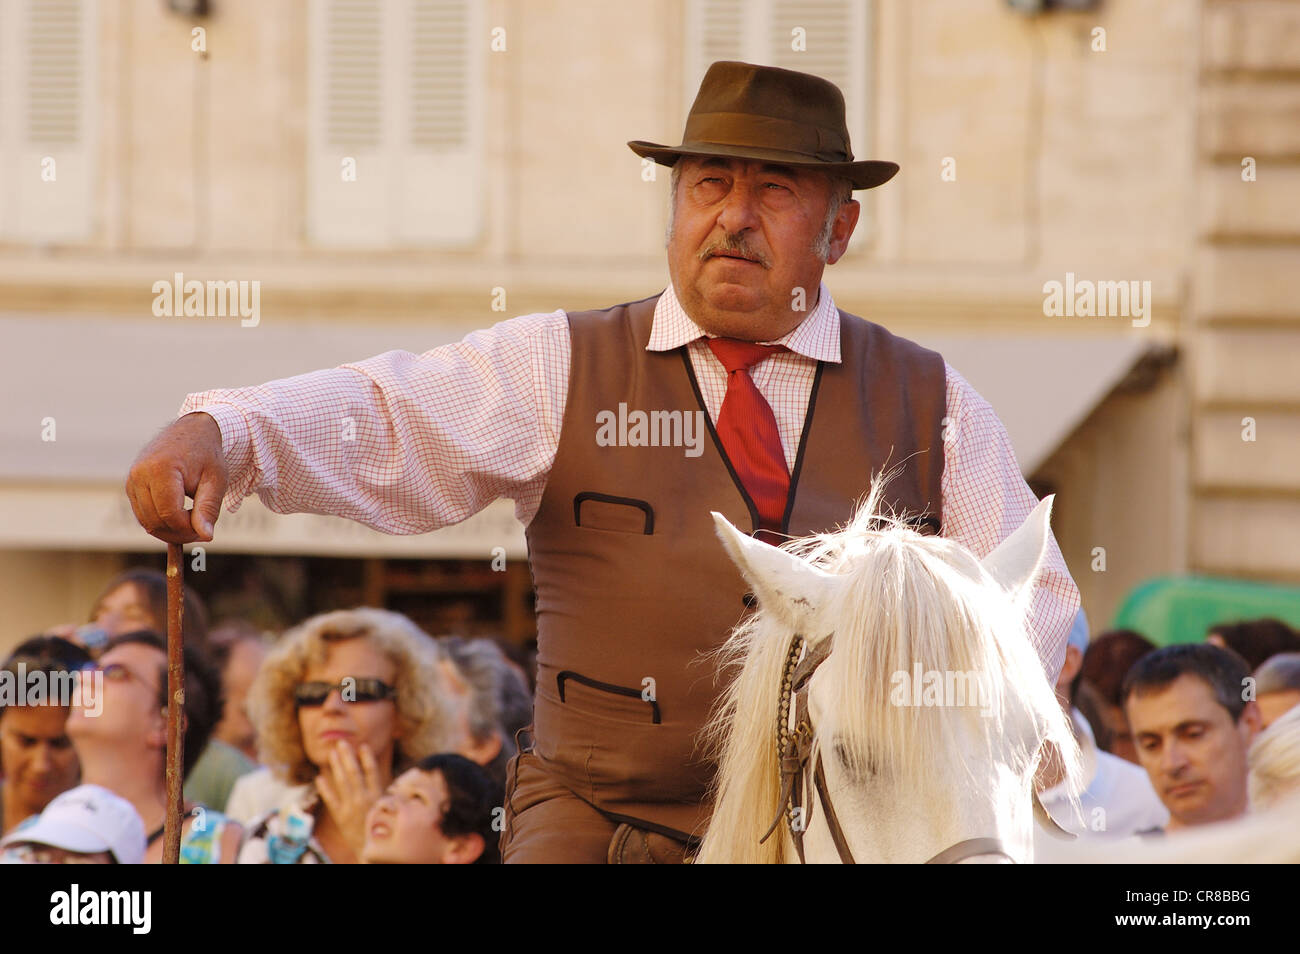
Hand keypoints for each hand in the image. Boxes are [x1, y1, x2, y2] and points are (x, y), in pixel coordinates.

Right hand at [125, 412, 227, 542]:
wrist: (191, 431)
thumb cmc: (206, 454)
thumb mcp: (216, 480)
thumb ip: (209, 508)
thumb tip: (206, 536)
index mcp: (161, 469)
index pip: (170, 514)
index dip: (188, 529)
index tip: (205, 531)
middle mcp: (139, 474)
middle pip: (155, 521)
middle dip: (179, 533)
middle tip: (201, 532)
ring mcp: (131, 480)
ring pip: (146, 522)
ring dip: (170, 531)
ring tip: (193, 524)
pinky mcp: (130, 486)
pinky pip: (143, 515)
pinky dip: (161, 524)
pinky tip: (180, 520)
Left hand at [314, 741, 383, 858]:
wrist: (372, 850)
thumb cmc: (383, 827)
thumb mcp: (389, 808)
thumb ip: (385, 792)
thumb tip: (388, 775)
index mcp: (377, 795)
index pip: (371, 771)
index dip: (367, 757)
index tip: (362, 744)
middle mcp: (363, 798)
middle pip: (354, 772)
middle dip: (347, 756)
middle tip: (341, 742)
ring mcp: (350, 807)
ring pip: (342, 782)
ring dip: (336, 766)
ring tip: (331, 753)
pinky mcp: (340, 817)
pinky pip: (330, 800)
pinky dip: (325, 788)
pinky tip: (319, 777)